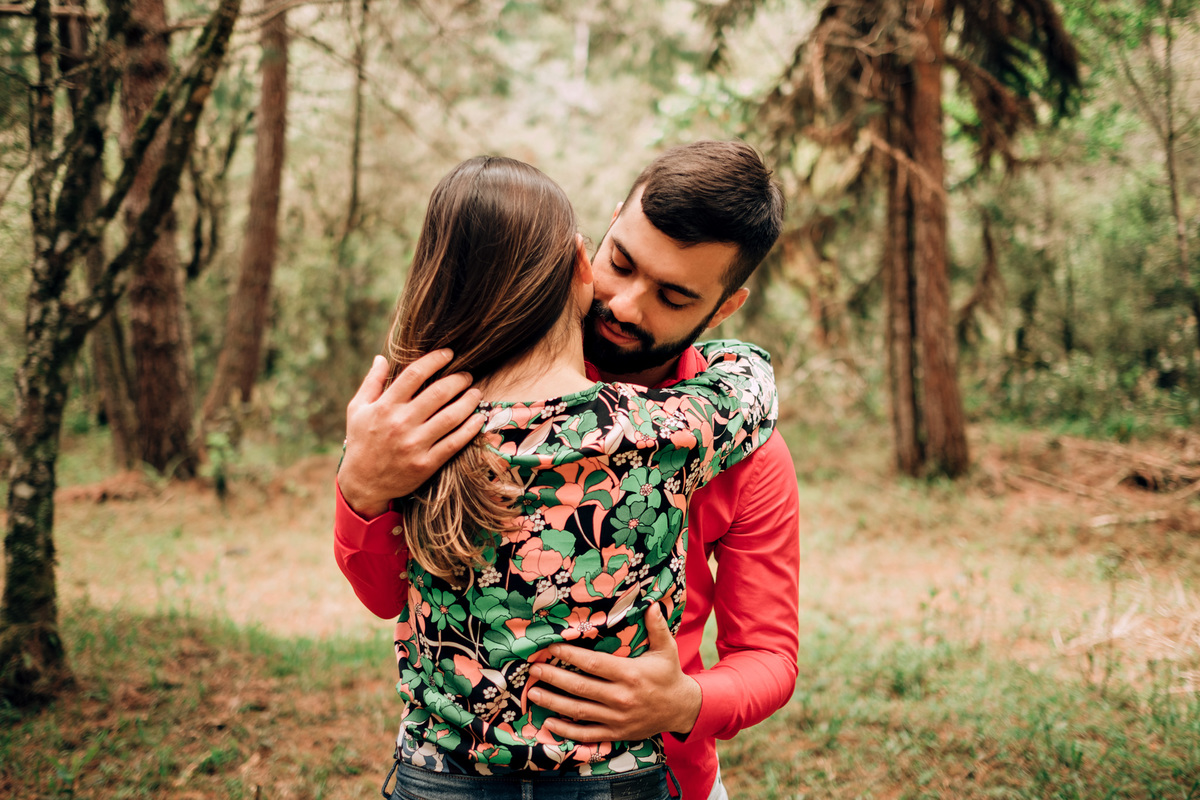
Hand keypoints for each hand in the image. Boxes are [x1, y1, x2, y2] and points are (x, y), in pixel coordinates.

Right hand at [339, 350, 485, 517]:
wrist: (362, 484)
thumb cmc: (360, 442)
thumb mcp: (357, 410)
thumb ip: (371, 383)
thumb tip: (382, 358)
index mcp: (384, 407)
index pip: (414, 374)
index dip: (435, 360)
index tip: (448, 354)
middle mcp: (400, 423)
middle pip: (438, 393)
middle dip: (458, 379)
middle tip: (467, 375)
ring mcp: (414, 445)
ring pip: (451, 416)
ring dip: (469, 401)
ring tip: (476, 392)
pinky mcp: (426, 464)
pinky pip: (454, 443)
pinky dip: (470, 428)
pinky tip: (479, 418)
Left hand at [527, 603, 700, 740]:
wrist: (681, 710)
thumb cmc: (669, 675)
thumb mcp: (666, 649)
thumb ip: (657, 626)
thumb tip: (651, 603)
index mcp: (630, 675)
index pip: (594, 664)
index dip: (570, 655)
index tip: (551, 646)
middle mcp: (621, 698)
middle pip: (580, 687)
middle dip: (554, 678)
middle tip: (533, 670)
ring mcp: (617, 718)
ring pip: (579, 711)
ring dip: (553, 703)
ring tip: (533, 693)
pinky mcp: (616, 733)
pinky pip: (587, 734)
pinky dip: (567, 731)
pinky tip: (550, 723)